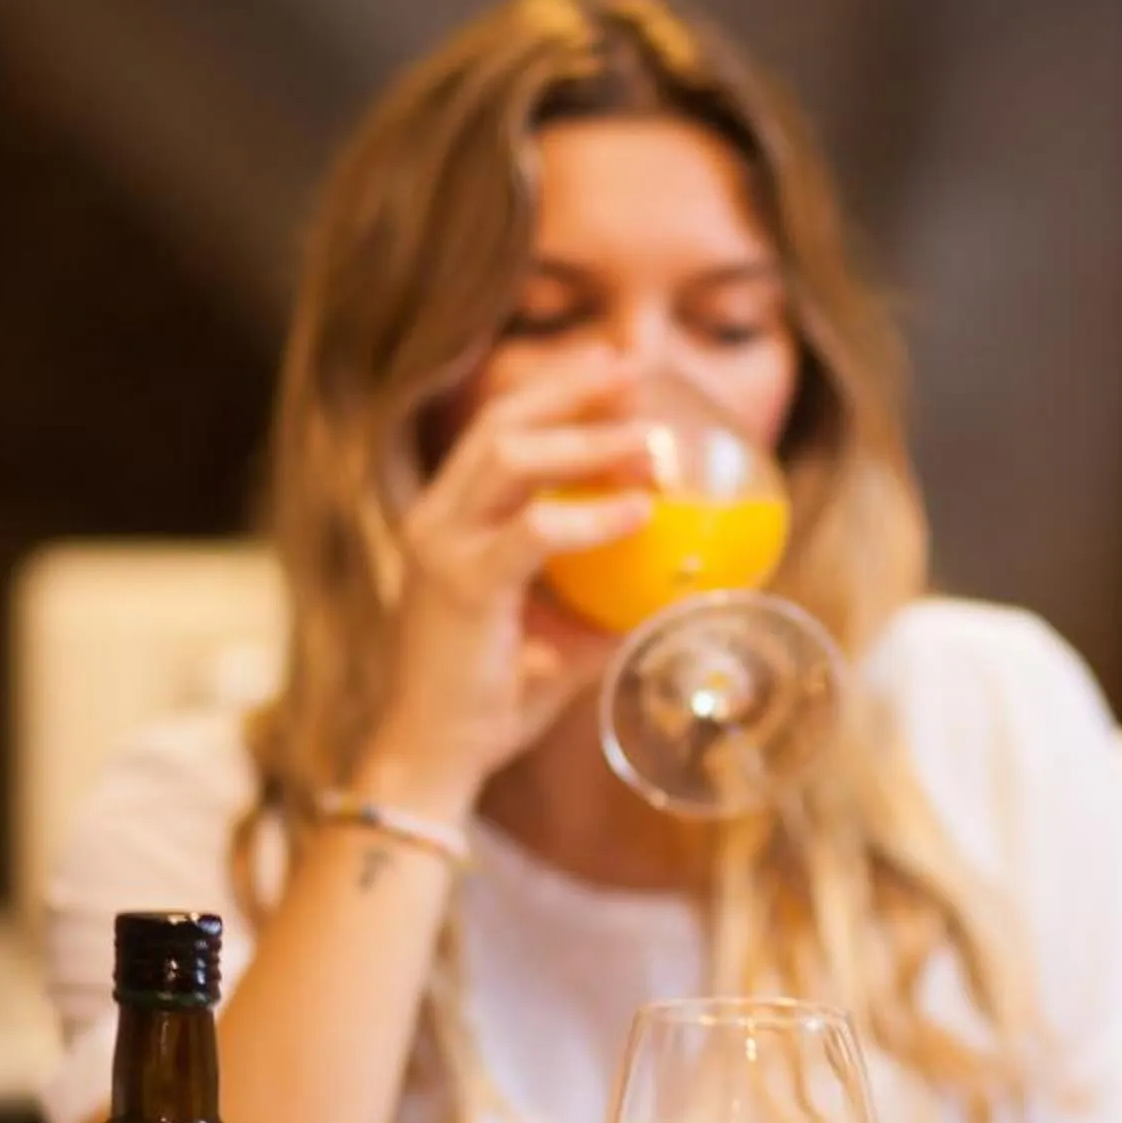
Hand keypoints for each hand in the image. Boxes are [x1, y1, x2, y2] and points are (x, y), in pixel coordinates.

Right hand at [359, 355, 653, 812]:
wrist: (435, 755)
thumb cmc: (497, 696)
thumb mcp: (566, 635)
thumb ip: (611, 599)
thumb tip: (686, 582)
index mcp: (453, 518)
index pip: (500, 431)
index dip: (556, 391)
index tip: (616, 368)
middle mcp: (438, 519)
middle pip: (502, 424)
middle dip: (570, 388)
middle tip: (634, 367)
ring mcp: (442, 547)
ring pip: (510, 460)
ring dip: (586, 441)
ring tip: (649, 439)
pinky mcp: (459, 586)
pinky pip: (533, 533)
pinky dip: (591, 517)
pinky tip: (640, 512)